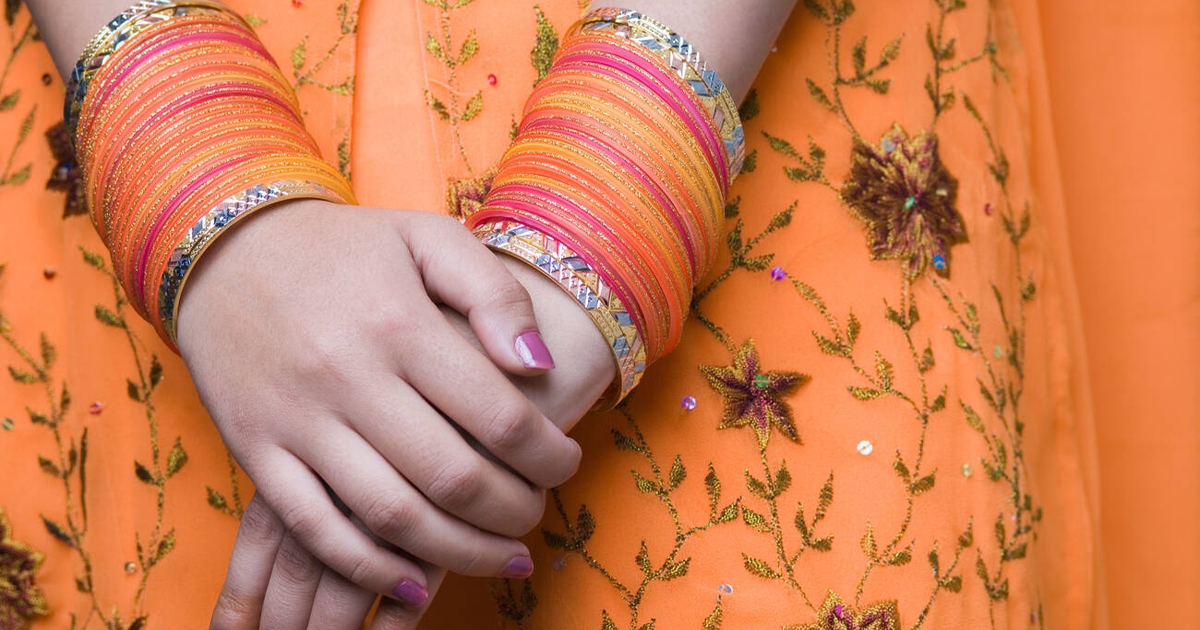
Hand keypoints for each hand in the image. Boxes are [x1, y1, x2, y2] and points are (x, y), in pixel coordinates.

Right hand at [209, 255, 617, 628]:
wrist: (224, 247)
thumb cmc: (343, 246)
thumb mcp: (428, 237)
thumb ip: (494, 293)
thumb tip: (539, 363)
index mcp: (401, 324)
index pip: (500, 417)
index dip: (549, 456)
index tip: (567, 464)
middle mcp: (348, 377)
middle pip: (453, 478)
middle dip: (513, 512)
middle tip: (536, 514)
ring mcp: (297, 421)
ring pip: (391, 517)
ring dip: (460, 553)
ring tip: (502, 557)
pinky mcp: (255, 450)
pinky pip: (316, 530)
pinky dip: (371, 568)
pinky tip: (417, 582)